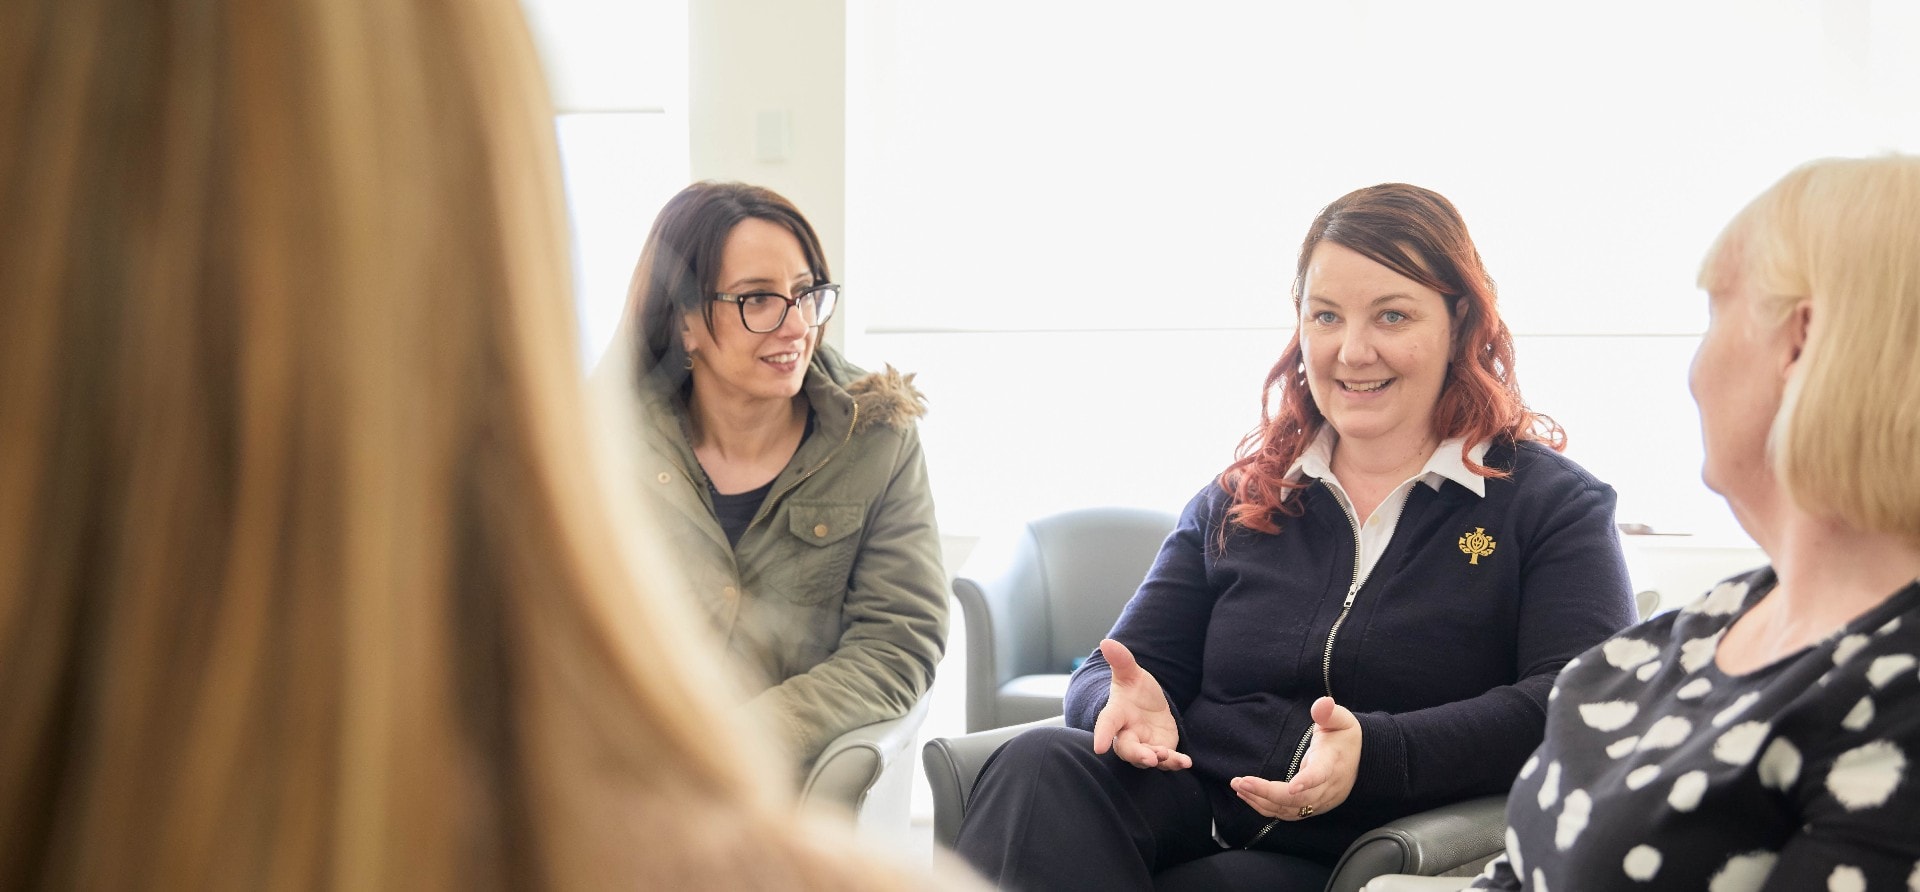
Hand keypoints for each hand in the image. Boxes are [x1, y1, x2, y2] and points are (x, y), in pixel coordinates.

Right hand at [1090, 638, 1191, 770]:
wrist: (1148, 706)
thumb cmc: (1135, 691)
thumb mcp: (1131, 673)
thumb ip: (1121, 660)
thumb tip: (1107, 642)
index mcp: (1116, 714)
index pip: (1106, 724)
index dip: (1101, 735)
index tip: (1098, 748)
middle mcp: (1127, 734)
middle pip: (1127, 749)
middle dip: (1137, 755)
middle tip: (1148, 757)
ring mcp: (1143, 745)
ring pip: (1146, 759)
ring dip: (1158, 760)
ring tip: (1169, 756)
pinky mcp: (1160, 752)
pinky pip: (1165, 762)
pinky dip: (1175, 763)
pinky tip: (1186, 762)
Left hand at [1230, 696, 1361, 819]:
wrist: (1362, 761)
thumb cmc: (1345, 738)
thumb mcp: (1342, 720)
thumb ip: (1329, 713)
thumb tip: (1322, 704)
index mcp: (1333, 764)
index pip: (1320, 775)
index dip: (1306, 782)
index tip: (1291, 787)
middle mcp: (1327, 788)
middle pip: (1298, 800)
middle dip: (1267, 793)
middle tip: (1241, 782)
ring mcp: (1320, 802)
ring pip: (1289, 810)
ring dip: (1262, 801)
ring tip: (1239, 787)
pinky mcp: (1312, 808)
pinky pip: (1287, 813)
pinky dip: (1266, 807)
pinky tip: (1249, 796)